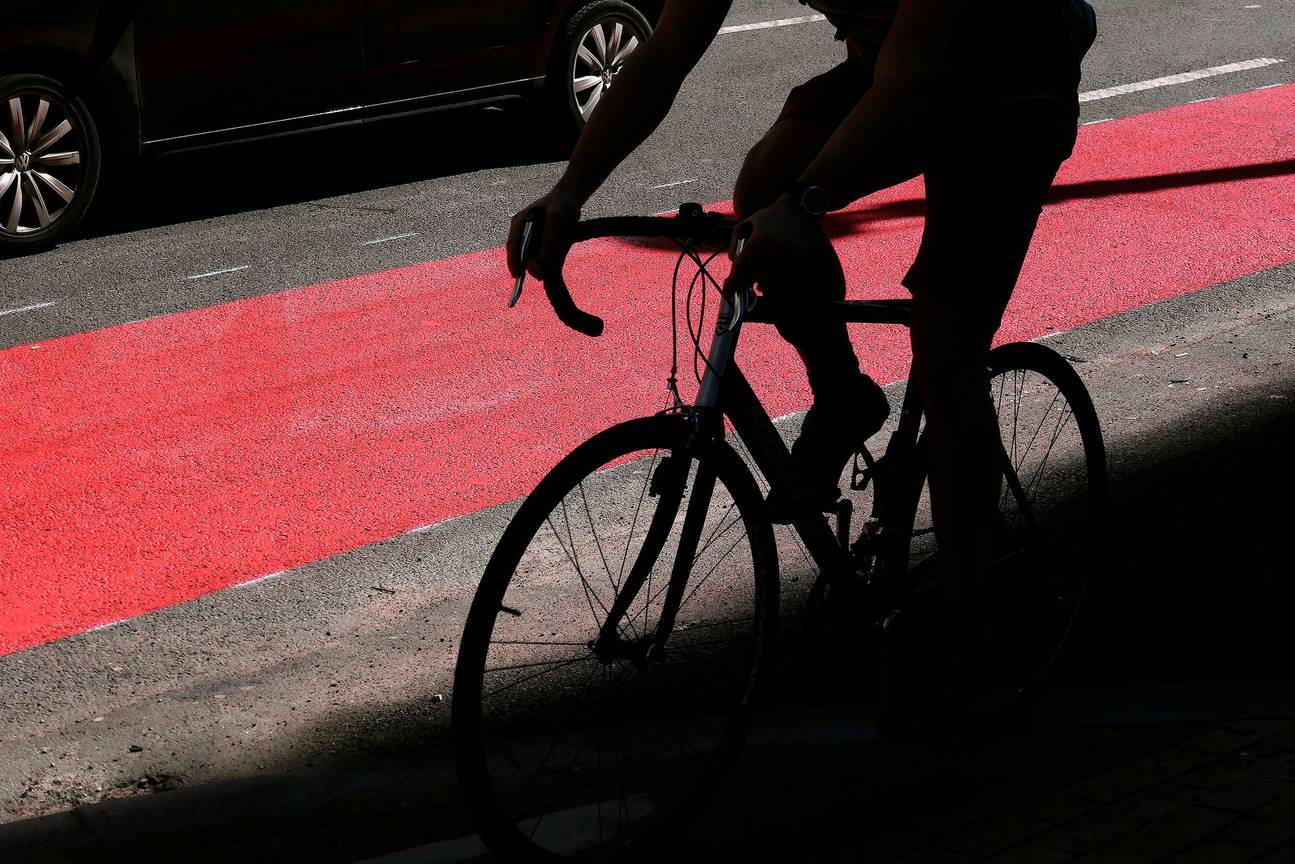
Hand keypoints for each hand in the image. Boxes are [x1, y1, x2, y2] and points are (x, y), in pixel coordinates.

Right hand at [507, 189, 582, 280]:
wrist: (568, 200)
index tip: (516, 275)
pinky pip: (537, 255)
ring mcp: (529, 237)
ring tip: (544, 274)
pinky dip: (542, 262)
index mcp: (520, 222)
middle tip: (539, 276)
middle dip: (527, 266)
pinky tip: (548, 269)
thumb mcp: (557, 218)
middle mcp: (521, 231)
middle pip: (520, 253)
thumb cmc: (561, 205)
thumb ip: (549, 237)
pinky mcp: (538, 241)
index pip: (513, 245)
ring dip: (535, 266)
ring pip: (529, 256)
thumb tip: (543, 260)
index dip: (514, 261)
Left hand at [724, 195, 840, 297]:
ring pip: (773, 280)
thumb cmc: (770, 216)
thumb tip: (732, 261)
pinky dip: (780, 280)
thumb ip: (735, 242)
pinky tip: (777, 273)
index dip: (733, 283)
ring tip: (762, 276)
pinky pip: (788, 277)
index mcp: (759, 240)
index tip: (727, 294)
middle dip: (750, 280)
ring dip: (764, 281)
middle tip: (747, 281)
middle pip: (756, 277)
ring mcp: (791, 255)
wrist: (800, 206)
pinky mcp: (804, 258)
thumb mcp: (748, 223)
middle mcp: (775, 249)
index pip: (742, 267)